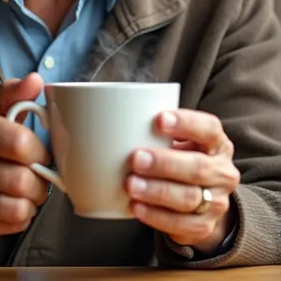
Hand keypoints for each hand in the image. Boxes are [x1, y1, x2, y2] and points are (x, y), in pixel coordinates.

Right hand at [0, 73, 49, 248]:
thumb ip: (13, 94)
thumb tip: (36, 79)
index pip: (21, 143)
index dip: (40, 152)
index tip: (39, 154)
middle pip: (23, 180)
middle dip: (39, 182)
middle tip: (36, 178)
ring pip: (20, 206)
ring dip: (31, 202)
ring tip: (24, 193)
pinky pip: (12, 225)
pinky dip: (20, 217)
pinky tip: (9, 206)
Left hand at [125, 109, 239, 253]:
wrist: (203, 202)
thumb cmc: (182, 159)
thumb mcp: (181, 142)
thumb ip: (161, 134)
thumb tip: (123, 124)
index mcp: (218, 144)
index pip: (209, 129)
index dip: (185, 123)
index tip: (158, 120)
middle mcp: (223, 173)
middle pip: (198, 167)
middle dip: (165, 163)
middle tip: (136, 159)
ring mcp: (217, 203)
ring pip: (189, 198)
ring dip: (157, 191)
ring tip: (131, 184)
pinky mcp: (204, 227)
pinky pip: (181, 224)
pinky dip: (156, 215)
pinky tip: (137, 206)